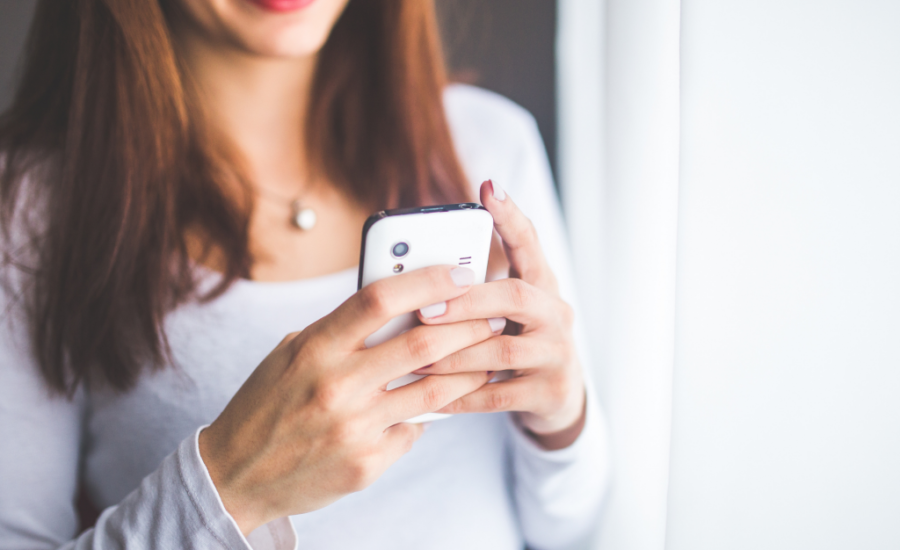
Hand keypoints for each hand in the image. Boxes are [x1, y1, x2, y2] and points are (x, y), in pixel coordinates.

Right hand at [199, 265, 494, 533]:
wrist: (236, 476)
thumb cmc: (267, 404)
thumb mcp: (291, 354)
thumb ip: (341, 331)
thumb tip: (401, 306)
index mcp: (314, 347)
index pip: (379, 299)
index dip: (427, 280)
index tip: (460, 272)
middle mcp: (336, 385)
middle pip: (422, 342)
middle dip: (469, 324)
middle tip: (493, 314)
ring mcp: (354, 427)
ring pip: (434, 391)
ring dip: (470, 370)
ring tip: (489, 357)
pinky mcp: (367, 463)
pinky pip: (414, 430)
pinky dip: (430, 414)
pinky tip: (444, 404)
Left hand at [414, 180, 586, 449]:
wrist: (558, 397)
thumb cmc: (517, 342)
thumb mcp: (506, 312)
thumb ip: (476, 291)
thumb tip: (416, 272)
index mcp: (542, 285)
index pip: (530, 244)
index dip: (511, 217)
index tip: (488, 188)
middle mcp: (557, 314)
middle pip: (516, 296)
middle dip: (467, 302)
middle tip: (424, 309)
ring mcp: (558, 354)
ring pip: (503, 351)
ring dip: (456, 354)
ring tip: (416, 357)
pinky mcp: (550, 392)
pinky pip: (499, 395)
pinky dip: (462, 396)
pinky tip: (433, 398)